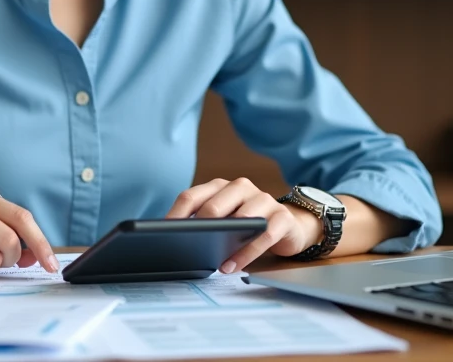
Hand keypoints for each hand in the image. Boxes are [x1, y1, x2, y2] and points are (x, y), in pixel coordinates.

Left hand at [165, 178, 322, 271]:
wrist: (290, 226)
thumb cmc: (249, 224)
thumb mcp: (225, 219)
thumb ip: (206, 223)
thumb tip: (176, 243)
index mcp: (220, 186)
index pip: (191, 196)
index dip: (175, 216)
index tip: (162, 235)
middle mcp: (240, 187)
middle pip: (213, 206)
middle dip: (199, 229)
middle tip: (189, 249)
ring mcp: (263, 199)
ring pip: (240, 218)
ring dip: (224, 244)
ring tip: (214, 263)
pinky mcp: (281, 217)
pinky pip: (262, 235)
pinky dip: (246, 253)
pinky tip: (234, 266)